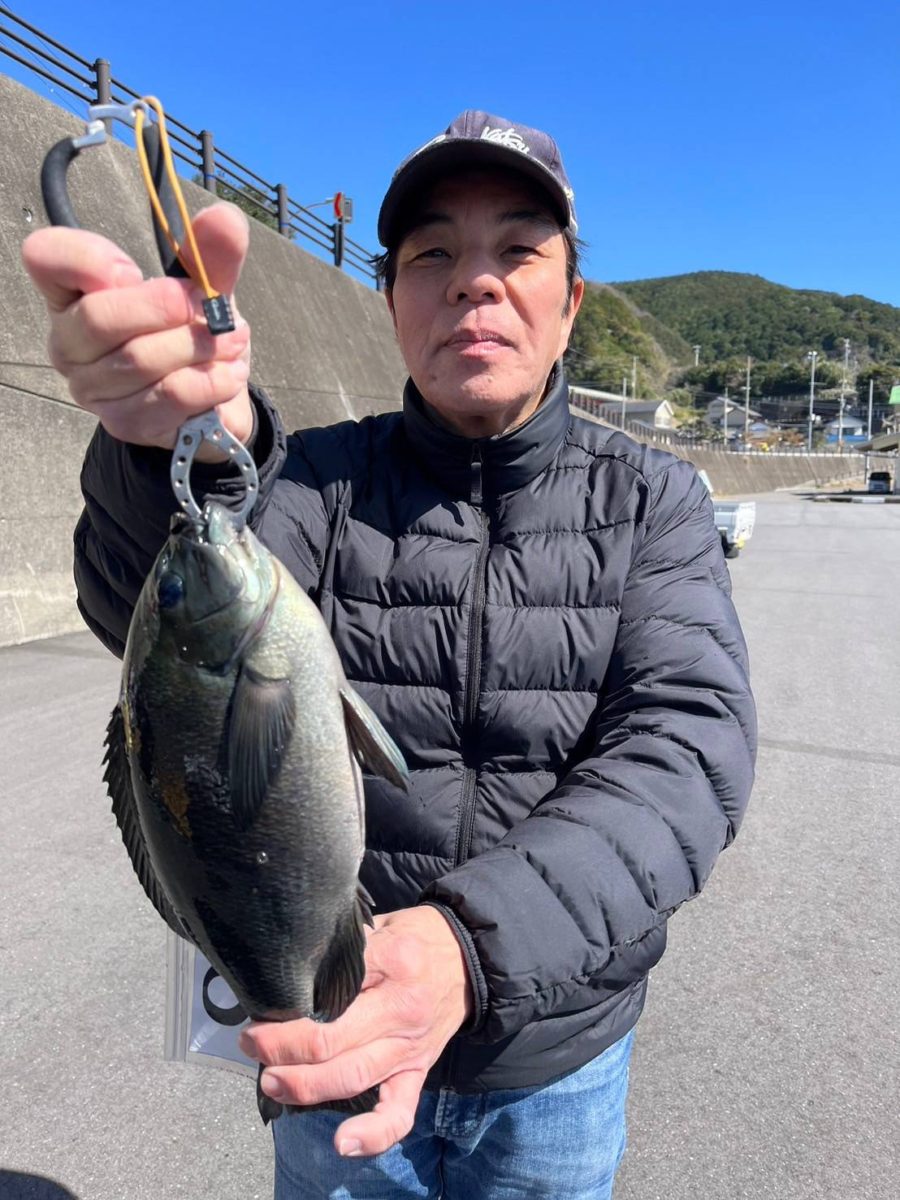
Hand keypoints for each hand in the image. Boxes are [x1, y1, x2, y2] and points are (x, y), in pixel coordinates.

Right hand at [21, 202, 253, 457]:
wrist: (216, 395)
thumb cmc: (193, 332)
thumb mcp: (205, 286)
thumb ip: (210, 254)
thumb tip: (225, 219)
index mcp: (74, 293)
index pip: (46, 258)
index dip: (88, 257)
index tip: (134, 268)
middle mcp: (70, 342)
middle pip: (98, 317)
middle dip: (165, 307)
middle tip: (209, 308)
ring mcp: (93, 389)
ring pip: (139, 360)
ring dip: (199, 347)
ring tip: (231, 341)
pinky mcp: (125, 423)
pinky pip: (167, 397)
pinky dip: (209, 382)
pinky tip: (229, 374)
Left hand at [239, 906, 472, 1157]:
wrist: (469, 958)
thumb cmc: (415, 937)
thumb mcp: (381, 925)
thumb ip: (344, 947)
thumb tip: (293, 969)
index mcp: (391, 960)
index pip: (332, 987)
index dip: (290, 1005)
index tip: (261, 1008)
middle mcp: (401, 1008)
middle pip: (334, 1039)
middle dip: (282, 1048)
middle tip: (252, 1043)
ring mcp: (410, 1045)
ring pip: (354, 1077)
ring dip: (305, 1086)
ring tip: (271, 1081)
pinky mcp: (419, 1071)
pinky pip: (400, 1112)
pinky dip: (374, 1134)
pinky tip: (343, 1144)